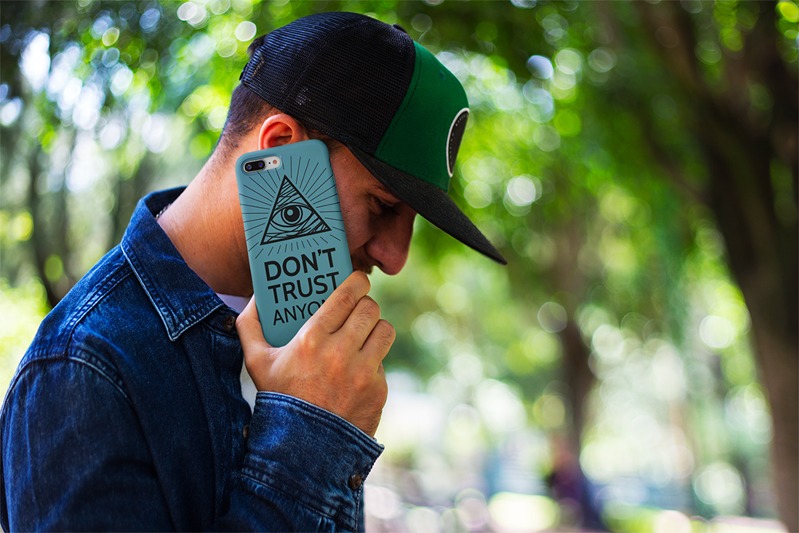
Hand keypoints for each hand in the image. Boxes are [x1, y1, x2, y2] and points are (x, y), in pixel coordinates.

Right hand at [236, 272, 393, 436]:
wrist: (302, 448)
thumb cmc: (278, 398)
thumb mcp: (256, 362)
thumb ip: (249, 325)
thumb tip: (255, 297)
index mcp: (312, 339)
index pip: (347, 296)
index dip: (357, 282)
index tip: (358, 280)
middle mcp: (340, 353)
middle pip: (370, 309)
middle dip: (365, 304)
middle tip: (359, 308)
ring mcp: (362, 373)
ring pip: (384, 331)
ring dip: (375, 329)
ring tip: (365, 333)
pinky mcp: (378, 390)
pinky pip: (383, 362)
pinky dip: (373, 362)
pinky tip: (358, 369)